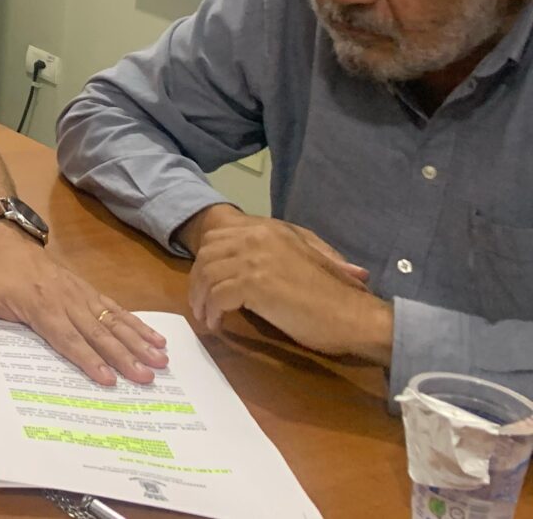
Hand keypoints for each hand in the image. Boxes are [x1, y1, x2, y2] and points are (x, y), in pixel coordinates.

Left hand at [0, 223, 169, 385]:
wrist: (9, 240)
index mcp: (42, 307)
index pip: (67, 338)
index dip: (87, 358)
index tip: (108, 378)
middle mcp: (67, 301)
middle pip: (98, 333)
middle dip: (123, 356)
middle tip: (146, 376)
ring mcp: (81, 295)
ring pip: (113, 321)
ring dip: (138, 341)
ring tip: (161, 360)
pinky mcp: (89, 291)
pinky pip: (116, 309)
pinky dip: (136, 324)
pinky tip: (156, 338)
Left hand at [185, 208, 390, 361]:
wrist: (355, 316)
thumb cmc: (335, 295)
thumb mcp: (309, 259)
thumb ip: (282, 251)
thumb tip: (259, 260)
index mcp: (270, 229)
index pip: (218, 238)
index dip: (206, 261)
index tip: (205, 282)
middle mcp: (258, 237)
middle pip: (207, 254)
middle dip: (197, 280)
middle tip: (199, 303)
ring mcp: (255, 259)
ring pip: (208, 275)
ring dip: (201, 298)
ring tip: (206, 316)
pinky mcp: (254, 283)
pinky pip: (217, 295)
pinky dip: (212, 311)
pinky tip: (217, 323)